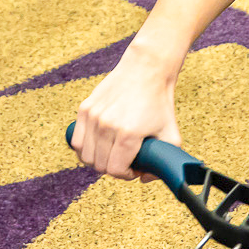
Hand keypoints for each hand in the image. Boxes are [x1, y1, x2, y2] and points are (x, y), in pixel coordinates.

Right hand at [70, 49, 181, 179]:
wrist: (146, 70)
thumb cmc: (159, 103)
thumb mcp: (171, 133)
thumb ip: (165, 161)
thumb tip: (145, 178)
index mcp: (128, 134)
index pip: (115, 170)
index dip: (126, 175)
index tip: (133, 169)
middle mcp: (107, 126)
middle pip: (99, 165)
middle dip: (113, 168)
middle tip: (125, 160)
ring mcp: (93, 116)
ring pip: (85, 155)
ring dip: (98, 160)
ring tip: (111, 153)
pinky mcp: (85, 108)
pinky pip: (76, 140)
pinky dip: (85, 148)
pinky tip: (98, 145)